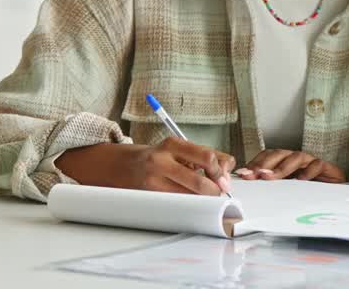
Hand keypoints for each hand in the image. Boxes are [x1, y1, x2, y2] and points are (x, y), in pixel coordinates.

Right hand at [55, 137, 235, 194]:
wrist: (120, 165)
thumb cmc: (157, 157)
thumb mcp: (178, 150)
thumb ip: (203, 156)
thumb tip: (227, 168)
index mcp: (173, 144)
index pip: (207, 157)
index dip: (221, 171)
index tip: (225, 179)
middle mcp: (162, 159)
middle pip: (199, 180)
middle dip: (215, 190)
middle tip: (220, 194)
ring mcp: (153, 179)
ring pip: (188, 196)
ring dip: (202, 199)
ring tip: (205, 198)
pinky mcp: (148, 194)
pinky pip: (175, 203)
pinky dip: (187, 204)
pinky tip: (189, 202)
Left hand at [234, 149, 345, 182]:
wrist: (335, 192)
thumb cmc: (309, 190)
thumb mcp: (287, 190)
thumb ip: (271, 188)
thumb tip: (249, 190)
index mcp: (284, 162)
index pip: (267, 157)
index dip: (255, 163)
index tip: (243, 174)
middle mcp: (295, 159)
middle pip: (278, 154)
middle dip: (264, 164)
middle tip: (254, 175)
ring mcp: (310, 162)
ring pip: (295, 157)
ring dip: (281, 167)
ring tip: (270, 177)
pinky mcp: (326, 168)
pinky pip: (317, 165)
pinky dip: (309, 170)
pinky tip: (301, 179)